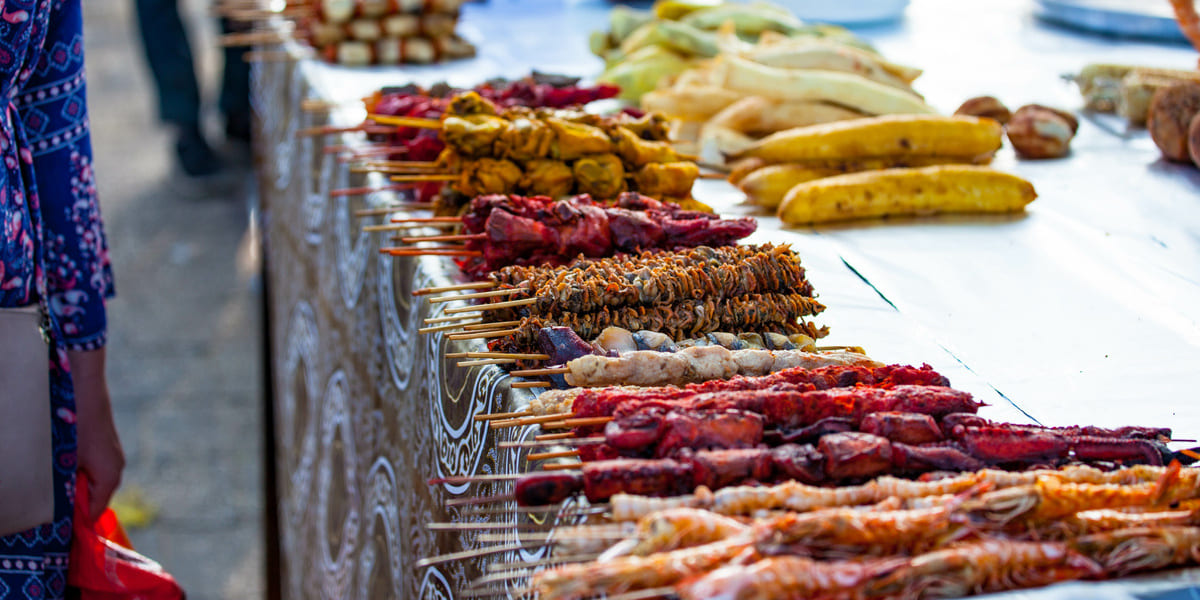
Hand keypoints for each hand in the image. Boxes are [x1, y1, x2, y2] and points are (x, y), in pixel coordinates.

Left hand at [68, 348, 125, 521]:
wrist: (84, 383)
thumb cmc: (75, 423)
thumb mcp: (66, 462)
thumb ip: (66, 491)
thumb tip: (61, 513)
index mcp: (110, 477)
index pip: (93, 513)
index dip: (75, 521)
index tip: (55, 523)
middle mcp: (116, 468)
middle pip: (93, 498)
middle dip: (73, 500)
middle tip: (50, 496)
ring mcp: (112, 455)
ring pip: (91, 482)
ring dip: (73, 483)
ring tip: (54, 475)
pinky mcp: (106, 445)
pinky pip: (92, 467)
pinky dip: (77, 470)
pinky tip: (63, 459)